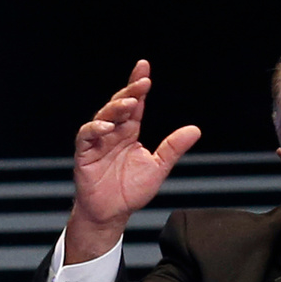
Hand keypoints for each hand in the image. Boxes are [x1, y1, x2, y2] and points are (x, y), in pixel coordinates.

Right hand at [65, 59, 200, 263]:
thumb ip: (173, 148)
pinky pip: (87, 136)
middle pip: (119, 106)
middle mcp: (113, 133)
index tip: (145, 68)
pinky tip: (107, 127)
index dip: (138, 86)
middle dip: (130, 91)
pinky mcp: (85, 153)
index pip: (135, 104)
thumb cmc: (131, 190)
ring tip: (130, 105)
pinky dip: (95, 130)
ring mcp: (98, 141)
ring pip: (103, 117)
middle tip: (142, 82)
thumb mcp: (158, 167)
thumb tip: (195, 129)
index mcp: (130, 132)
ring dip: (116, 109)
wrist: (112, 213)